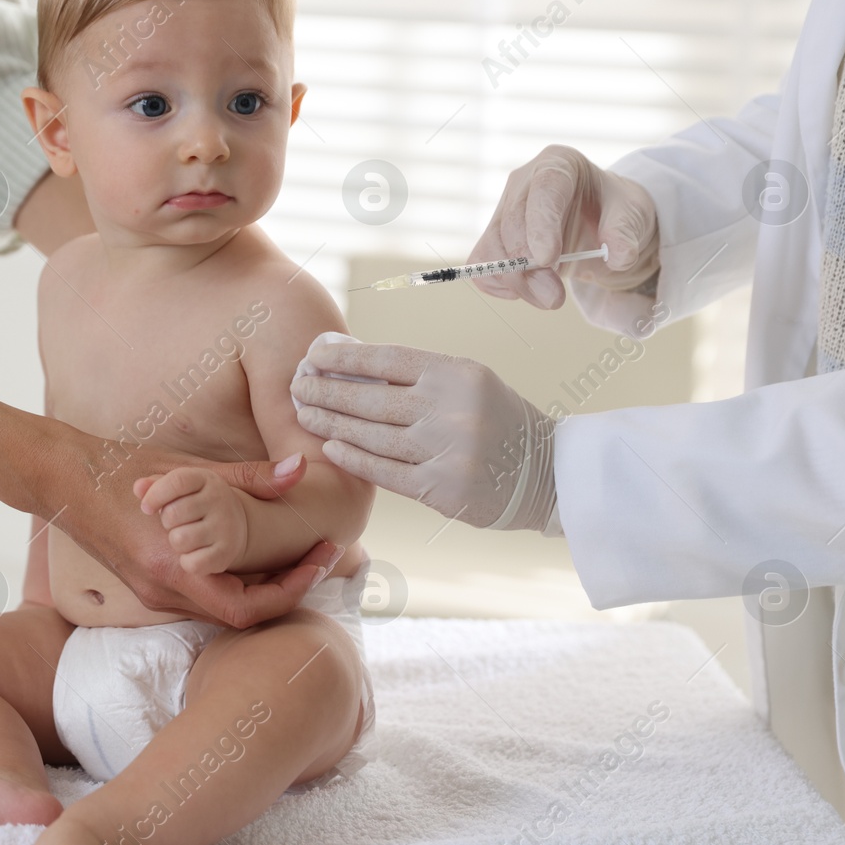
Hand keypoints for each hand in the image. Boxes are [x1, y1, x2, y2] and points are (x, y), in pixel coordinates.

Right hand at [41, 432, 342, 627]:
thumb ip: (250, 477)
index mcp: (174, 569)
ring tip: (295, 550)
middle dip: (286, 587)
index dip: (293, 588)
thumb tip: (302, 471)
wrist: (61, 478)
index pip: (248, 608)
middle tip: (320, 552)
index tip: (322, 557)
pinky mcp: (148, 585)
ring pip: (222, 607)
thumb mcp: (189, 470)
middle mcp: (163, 591)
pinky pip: (201, 596)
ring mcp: (153, 593)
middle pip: (241, 613)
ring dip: (262, 586)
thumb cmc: (120, 469)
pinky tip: (252, 552)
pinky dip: (234, 580)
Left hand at [131, 468, 248, 575]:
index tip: (146, 508)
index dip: (155, 495)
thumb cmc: (196, 504)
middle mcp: (219, 500)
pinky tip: (195, 553)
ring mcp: (226, 527)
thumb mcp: (180, 489)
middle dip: (166, 522)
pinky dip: (187, 562)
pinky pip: (192, 563)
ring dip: (176, 542)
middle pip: (172, 514)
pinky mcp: (226, 553)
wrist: (237, 525)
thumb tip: (138, 488)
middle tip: (176, 523)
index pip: (177, 481)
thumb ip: (156, 485)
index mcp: (205, 479)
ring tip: (187, 536)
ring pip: (179, 540)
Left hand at [290, 339, 555, 531]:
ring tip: (305, 414)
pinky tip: (331, 447)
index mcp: (457, 373)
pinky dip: (353, 458)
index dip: (344, 358)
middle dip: (326, 392)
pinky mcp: (442, 488)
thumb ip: (418, 375)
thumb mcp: (467, 382)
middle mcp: (451, 408)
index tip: (313, 356)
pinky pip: (385, 471)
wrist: (547, 472)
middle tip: (296, 387)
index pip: (386, 360)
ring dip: (331, 424)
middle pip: (371, 399)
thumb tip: (351, 361)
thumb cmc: (497, 420)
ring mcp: (446, 450)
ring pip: (372, 435)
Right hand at [471, 144, 658, 309]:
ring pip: (490, 248)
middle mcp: (523, 183)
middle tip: (554, 298)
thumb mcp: (633, 214)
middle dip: (528, 266)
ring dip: (516, 282)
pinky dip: (500, 285)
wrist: (600, 224)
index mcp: (559, 164)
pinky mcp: (494, 239)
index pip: (543, 189)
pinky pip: (482, 265)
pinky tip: (529, 290)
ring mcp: (504, 211)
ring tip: (550, 298)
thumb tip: (619, 256)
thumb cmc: (614, 211)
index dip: (541, 224)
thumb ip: (625, 232)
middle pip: (511, 224)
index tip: (547, 259)